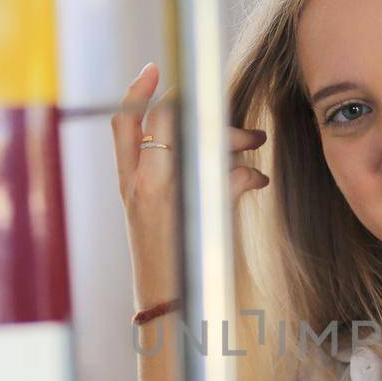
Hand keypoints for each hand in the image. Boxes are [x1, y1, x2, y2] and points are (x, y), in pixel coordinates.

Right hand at [111, 63, 271, 307]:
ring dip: (235, 137)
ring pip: (199, 140)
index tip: (154, 69)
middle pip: (165, 120)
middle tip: (242, 126)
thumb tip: (208, 149)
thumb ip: (170, 182)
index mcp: (128, 185)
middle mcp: (139, 185)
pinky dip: (248, 173)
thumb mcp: (159, 219)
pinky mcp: (194, 211)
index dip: (136, 92)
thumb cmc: (173, 266)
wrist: (170, 311)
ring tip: (258, 143)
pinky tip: (259, 180)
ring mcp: (164, 196)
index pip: (122, 124)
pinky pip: (226, 173)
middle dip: (206, 113)